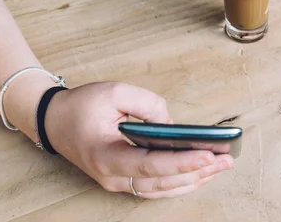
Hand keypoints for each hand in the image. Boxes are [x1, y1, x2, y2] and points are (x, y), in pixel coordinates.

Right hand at [45, 82, 233, 198]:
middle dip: (197, 172)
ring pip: (161, 189)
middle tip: (226, 160)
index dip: (182, 162)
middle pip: (162, 182)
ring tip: (220, 166)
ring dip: (193, 179)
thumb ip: (147, 104)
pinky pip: (155, 187)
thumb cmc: (80, 106)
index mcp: (106, 156)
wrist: (54, 121)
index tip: (208, 156)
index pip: (151, 164)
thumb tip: (172, 124)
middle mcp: (112, 177)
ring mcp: (117, 182)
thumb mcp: (113, 91)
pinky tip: (199, 174)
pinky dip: (179, 181)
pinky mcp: (123, 179)